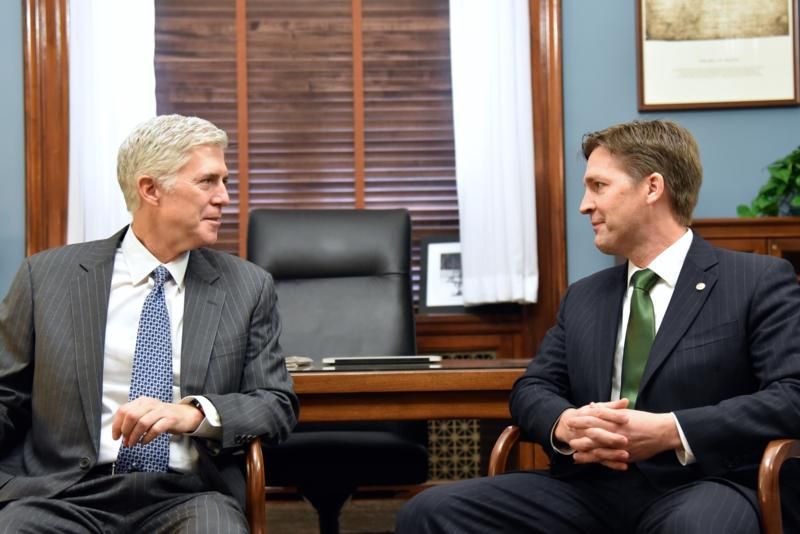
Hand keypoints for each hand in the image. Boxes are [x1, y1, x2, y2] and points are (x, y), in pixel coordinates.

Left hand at [111, 397, 203, 446]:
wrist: (185, 415)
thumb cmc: (163, 416)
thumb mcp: (146, 413)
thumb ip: (133, 420)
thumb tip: (120, 434)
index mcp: (142, 402)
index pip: (124, 410)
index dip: (117, 425)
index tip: (116, 436)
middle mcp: (150, 404)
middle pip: (131, 416)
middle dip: (126, 431)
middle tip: (125, 441)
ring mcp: (161, 411)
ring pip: (142, 422)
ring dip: (134, 436)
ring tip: (132, 444)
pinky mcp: (170, 419)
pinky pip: (155, 429)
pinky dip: (147, 438)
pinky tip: (144, 442)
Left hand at [559, 399, 682, 468]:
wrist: (662, 432)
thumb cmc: (644, 420)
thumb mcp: (625, 412)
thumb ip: (608, 410)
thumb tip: (592, 406)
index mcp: (616, 419)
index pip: (594, 417)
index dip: (581, 418)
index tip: (570, 419)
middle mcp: (617, 431)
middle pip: (593, 431)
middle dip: (579, 432)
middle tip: (567, 432)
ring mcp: (620, 444)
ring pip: (598, 446)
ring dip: (583, 448)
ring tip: (572, 448)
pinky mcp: (625, 455)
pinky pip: (607, 458)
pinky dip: (595, 459)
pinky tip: (585, 460)